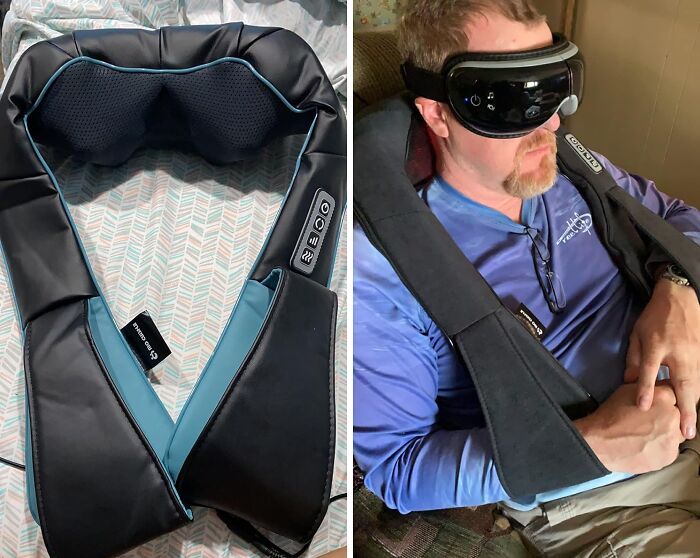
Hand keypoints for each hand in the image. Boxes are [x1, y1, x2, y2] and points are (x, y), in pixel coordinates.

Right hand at [575, 383, 684, 473]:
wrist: (600, 442)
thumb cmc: (610, 416)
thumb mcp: (627, 392)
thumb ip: (648, 389)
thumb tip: (657, 389)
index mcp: (663, 397)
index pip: (675, 395)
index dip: (664, 401)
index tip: (657, 406)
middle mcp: (673, 416)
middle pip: (679, 415)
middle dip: (667, 417)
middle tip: (649, 422)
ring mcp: (673, 438)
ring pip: (677, 434)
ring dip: (667, 433)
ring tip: (646, 435)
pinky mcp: (670, 456)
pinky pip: (671, 450)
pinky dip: (661, 448)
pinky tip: (646, 446)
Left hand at [624, 278, 699, 438]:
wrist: (679, 298)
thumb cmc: (654, 318)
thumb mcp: (637, 334)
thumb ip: (634, 359)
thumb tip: (629, 382)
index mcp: (657, 345)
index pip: (650, 370)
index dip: (645, 388)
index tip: (644, 406)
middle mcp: (678, 352)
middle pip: (683, 384)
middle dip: (685, 410)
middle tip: (685, 432)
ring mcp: (695, 354)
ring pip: (697, 385)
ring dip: (694, 406)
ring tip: (689, 427)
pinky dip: (698, 394)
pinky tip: (694, 407)